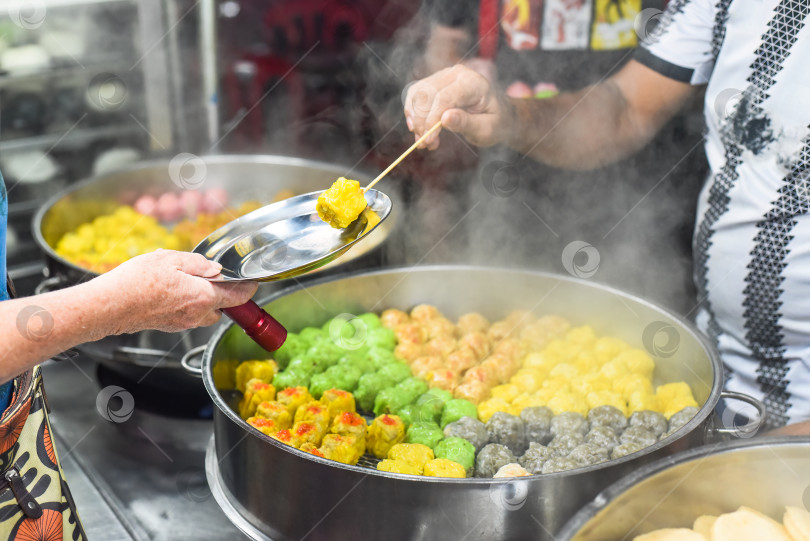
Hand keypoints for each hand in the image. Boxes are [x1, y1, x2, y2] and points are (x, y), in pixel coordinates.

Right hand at [96, 250, 258, 333]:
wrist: (108, 305)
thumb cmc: (137, 282)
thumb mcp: (171, 259)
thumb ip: (198, 264)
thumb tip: (216, 269)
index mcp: (203, 297)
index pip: (238, 297)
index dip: (248, 289)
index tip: (252, 282)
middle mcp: (196, 314)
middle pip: (221, 307)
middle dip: (222, 294)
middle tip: (214, 278)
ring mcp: (182, 323)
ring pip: (204, 313)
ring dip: (203, 299)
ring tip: (187, 280)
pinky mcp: (168, 326)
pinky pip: (187, 316)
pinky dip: (186, 304)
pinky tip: (170, 290)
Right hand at [404, 64, 512, 149]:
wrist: (498, 113)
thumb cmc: (495, 122)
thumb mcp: (487, 129)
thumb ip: (467, 123)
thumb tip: (444, 119)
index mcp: (473, 83)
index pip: (443, 98)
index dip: (431, 120)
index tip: (428, 141)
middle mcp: (456, 74)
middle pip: (426, 95)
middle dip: (421, 122)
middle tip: (425, 145)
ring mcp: (444, 75)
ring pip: (416, 94)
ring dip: (415, 120)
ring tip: (424, 140)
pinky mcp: (435, 82)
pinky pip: (415, 95)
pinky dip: (412, 113)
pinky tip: (419, 129)